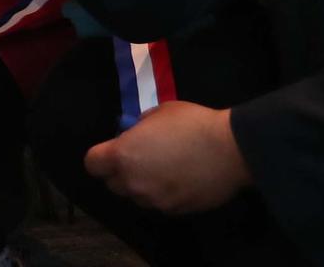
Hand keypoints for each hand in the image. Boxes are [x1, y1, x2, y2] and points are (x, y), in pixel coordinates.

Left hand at [84, 102, 251, 213]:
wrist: (230, 150)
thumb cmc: (192, 124)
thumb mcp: (158, 113)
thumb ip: (139, 127)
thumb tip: (136, 135)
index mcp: (123, 156)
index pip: (92, 164)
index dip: (100, 157)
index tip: (113, 149)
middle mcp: (133, 183)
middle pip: (113, 183)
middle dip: (121, 171)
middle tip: (140, 157)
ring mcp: (154, 200)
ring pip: (136, 196)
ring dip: (142, 185)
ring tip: (163, 169)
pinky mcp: (175, 211)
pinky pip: (159, 203)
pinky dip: (163, 194)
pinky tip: (180, 180)